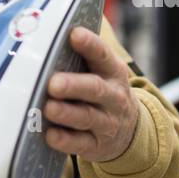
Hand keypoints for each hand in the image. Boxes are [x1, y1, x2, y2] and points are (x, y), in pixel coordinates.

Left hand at [43, 27, 138, 162]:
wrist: (129, 130)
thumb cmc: (103, 92)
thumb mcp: (103, 72)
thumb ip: (84, 57)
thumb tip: (49, 32)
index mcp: (113, 72)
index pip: (102, 55)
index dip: (89, 45)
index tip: (73, 35)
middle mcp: (113, 97)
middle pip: (94, 88)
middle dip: (73, 85)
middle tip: (54, 83)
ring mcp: (107, 122)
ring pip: (87, 117)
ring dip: (67, 113)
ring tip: (49, 108)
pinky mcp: (97, 145)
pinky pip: (80, 144)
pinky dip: (65, 141)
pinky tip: (51, 135)